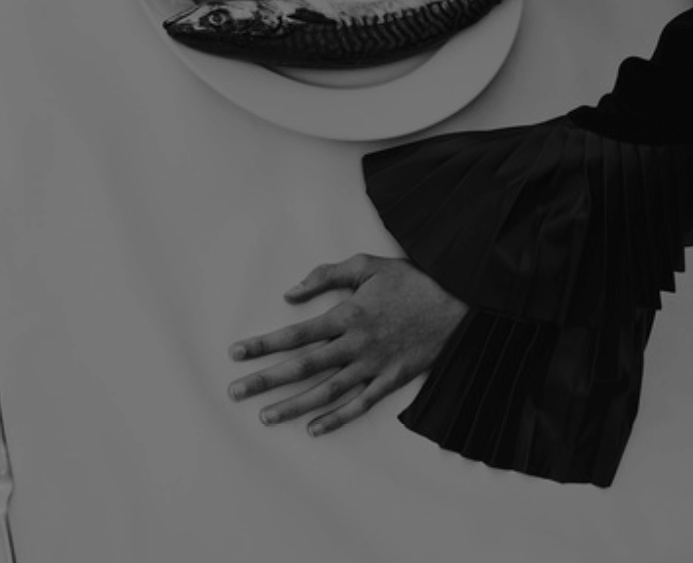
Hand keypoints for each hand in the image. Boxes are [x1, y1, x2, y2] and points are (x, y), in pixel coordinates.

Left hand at [227, 253, 468, 436]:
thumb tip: (290, 293)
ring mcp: (374, 366)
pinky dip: (337, 419)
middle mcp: (356, 345)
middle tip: (235, 391)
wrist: (458, 302)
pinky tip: (313, 429)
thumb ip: (326, 275)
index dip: (263, 344)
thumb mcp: (367, 264)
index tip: (236, 353)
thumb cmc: (410, 280)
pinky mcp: (392, 380)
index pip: (295, 334)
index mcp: (347, 314)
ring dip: (293, 405)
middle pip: (303, 366)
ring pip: (326, 391)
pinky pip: (360, 404)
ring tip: (265, 416)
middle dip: (266, 379)